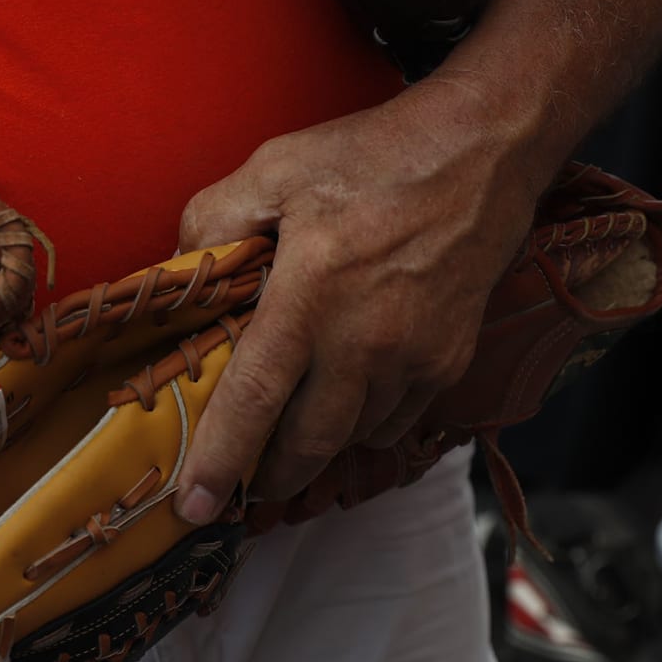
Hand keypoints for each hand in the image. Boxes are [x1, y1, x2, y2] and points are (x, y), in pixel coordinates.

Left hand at [170, 81, 555, 520]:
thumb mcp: (274, 167)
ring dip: (316, 450)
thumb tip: (178, 269)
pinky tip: (342, 402)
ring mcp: (415, 360)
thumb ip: (214, 221)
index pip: (254, 401)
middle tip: (235, 489)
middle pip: (307, 444)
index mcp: (311, 297)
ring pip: (353, 438)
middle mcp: (366, 343)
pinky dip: (363, 426)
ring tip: (284, 444)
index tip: (196, 508)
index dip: (221, 460)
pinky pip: (396, 421)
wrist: (482, 153)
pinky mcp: (449, 362)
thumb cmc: (372, 156)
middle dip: (267, 477)